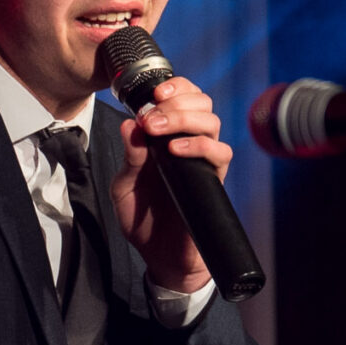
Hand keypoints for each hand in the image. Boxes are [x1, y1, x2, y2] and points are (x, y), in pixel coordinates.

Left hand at [112, 76, 231, 293]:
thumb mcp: (125, 187)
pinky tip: (175, 151)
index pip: (182, 97)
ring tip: (159, 129)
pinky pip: (220, 153)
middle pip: (201, 102)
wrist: (161, 257)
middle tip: (153, 114)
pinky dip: (199, 146)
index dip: (174, 87)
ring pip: (212, 122)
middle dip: (177, 99)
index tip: (154, 93)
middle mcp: (188, 144)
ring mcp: (202, 161)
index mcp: (167, 138)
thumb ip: (130, 157)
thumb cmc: (143, 221)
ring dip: (184, 117)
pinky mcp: (213, 180)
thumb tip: (129, 124)